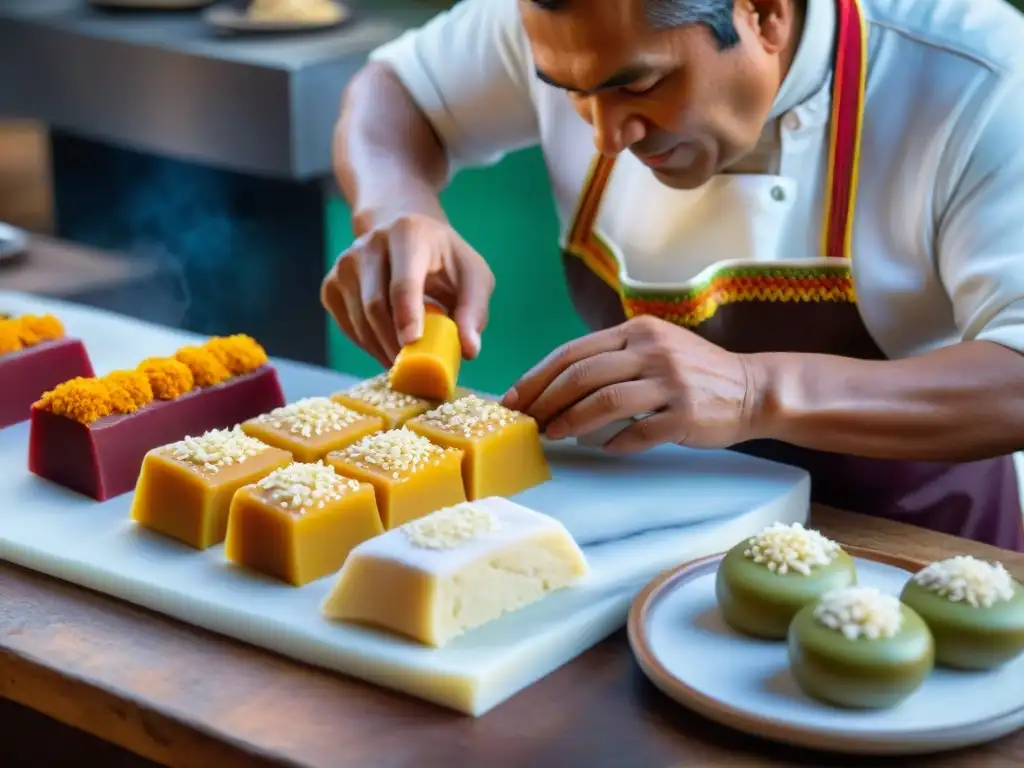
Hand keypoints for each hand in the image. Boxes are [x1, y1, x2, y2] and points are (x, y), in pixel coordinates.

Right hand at [321, 213, 494, 367]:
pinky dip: (369, 346)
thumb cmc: (445, 261)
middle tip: (416, 368)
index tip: (413, 343)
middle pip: (375, 305)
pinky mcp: (332, 285)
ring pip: (359, 320)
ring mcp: (345, 264)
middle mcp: (369, 244)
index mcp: (407, 233)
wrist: (407, 240)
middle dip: (394, 342)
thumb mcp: (473, 277)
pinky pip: (348, 326)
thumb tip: (469, 351)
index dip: (406, 315)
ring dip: (382, 349)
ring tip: (407, 363)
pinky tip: (389, 348)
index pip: (402, 281)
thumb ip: (474, 310)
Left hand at [501, 315, 760, 452]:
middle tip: (525, 422)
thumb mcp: (653, 349)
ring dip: (572, 421)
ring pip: (606, 401)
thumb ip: (611, 358)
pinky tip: (603, 449)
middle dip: (545, 400)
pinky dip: (616, 442)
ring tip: (552, 435)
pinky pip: (641, 431)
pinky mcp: (686, 413)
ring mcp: (671, 382)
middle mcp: (652, 351)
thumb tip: (555, 386)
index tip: (514, 399)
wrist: (753, 389)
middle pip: (583, 375)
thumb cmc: (693, 373)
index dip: (538, 377)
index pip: (573, 352)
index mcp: (637, 331)